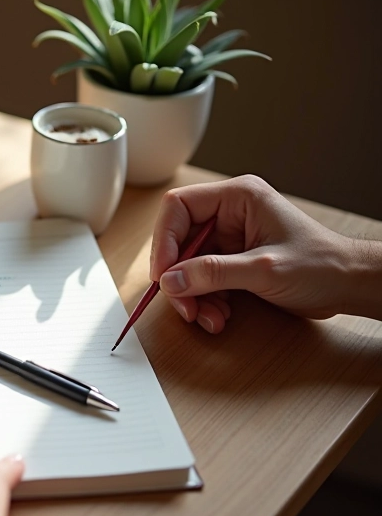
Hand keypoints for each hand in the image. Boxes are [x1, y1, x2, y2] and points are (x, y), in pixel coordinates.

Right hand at [150, 174, 381, 331]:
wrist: (350, 286)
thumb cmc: (322, 266)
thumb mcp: (264, 270)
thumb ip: (213, 274)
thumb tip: (171, 281)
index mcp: (237, 198)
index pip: (179, 207)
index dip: (165, 241)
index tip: (164, 275)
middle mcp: (229, 214)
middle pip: (179, 241)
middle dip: (179, 277)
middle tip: (184, 306)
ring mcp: (230, 238)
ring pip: (188, 265)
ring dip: (192, 295)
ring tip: (208, 317)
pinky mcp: (232, 260)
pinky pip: (203, 279)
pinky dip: (205, 301)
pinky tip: (219, 316)